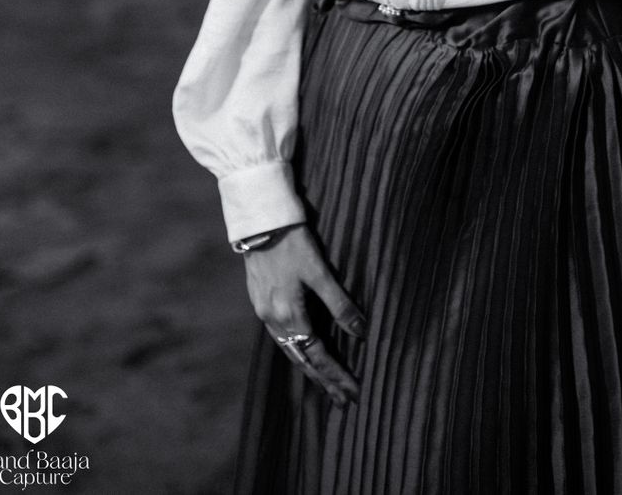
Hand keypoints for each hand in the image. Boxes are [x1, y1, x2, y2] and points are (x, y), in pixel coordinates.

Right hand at [242, 222, 366, 407]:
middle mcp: (273, 320)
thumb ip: (339, 303)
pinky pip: (280, 336)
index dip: (336, 375)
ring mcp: (264, 312)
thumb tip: (361, 332)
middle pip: (302, 360)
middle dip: (324, 380)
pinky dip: (296, 349)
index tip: (354, 392)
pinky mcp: (261, 300)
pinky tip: (303, 349)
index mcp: (289, 315)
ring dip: (309, 367)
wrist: (260, 221)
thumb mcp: (319, 272)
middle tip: (343, 400)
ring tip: (326, 382)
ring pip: (289, 350)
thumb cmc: (292, 243)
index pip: (318, 356)